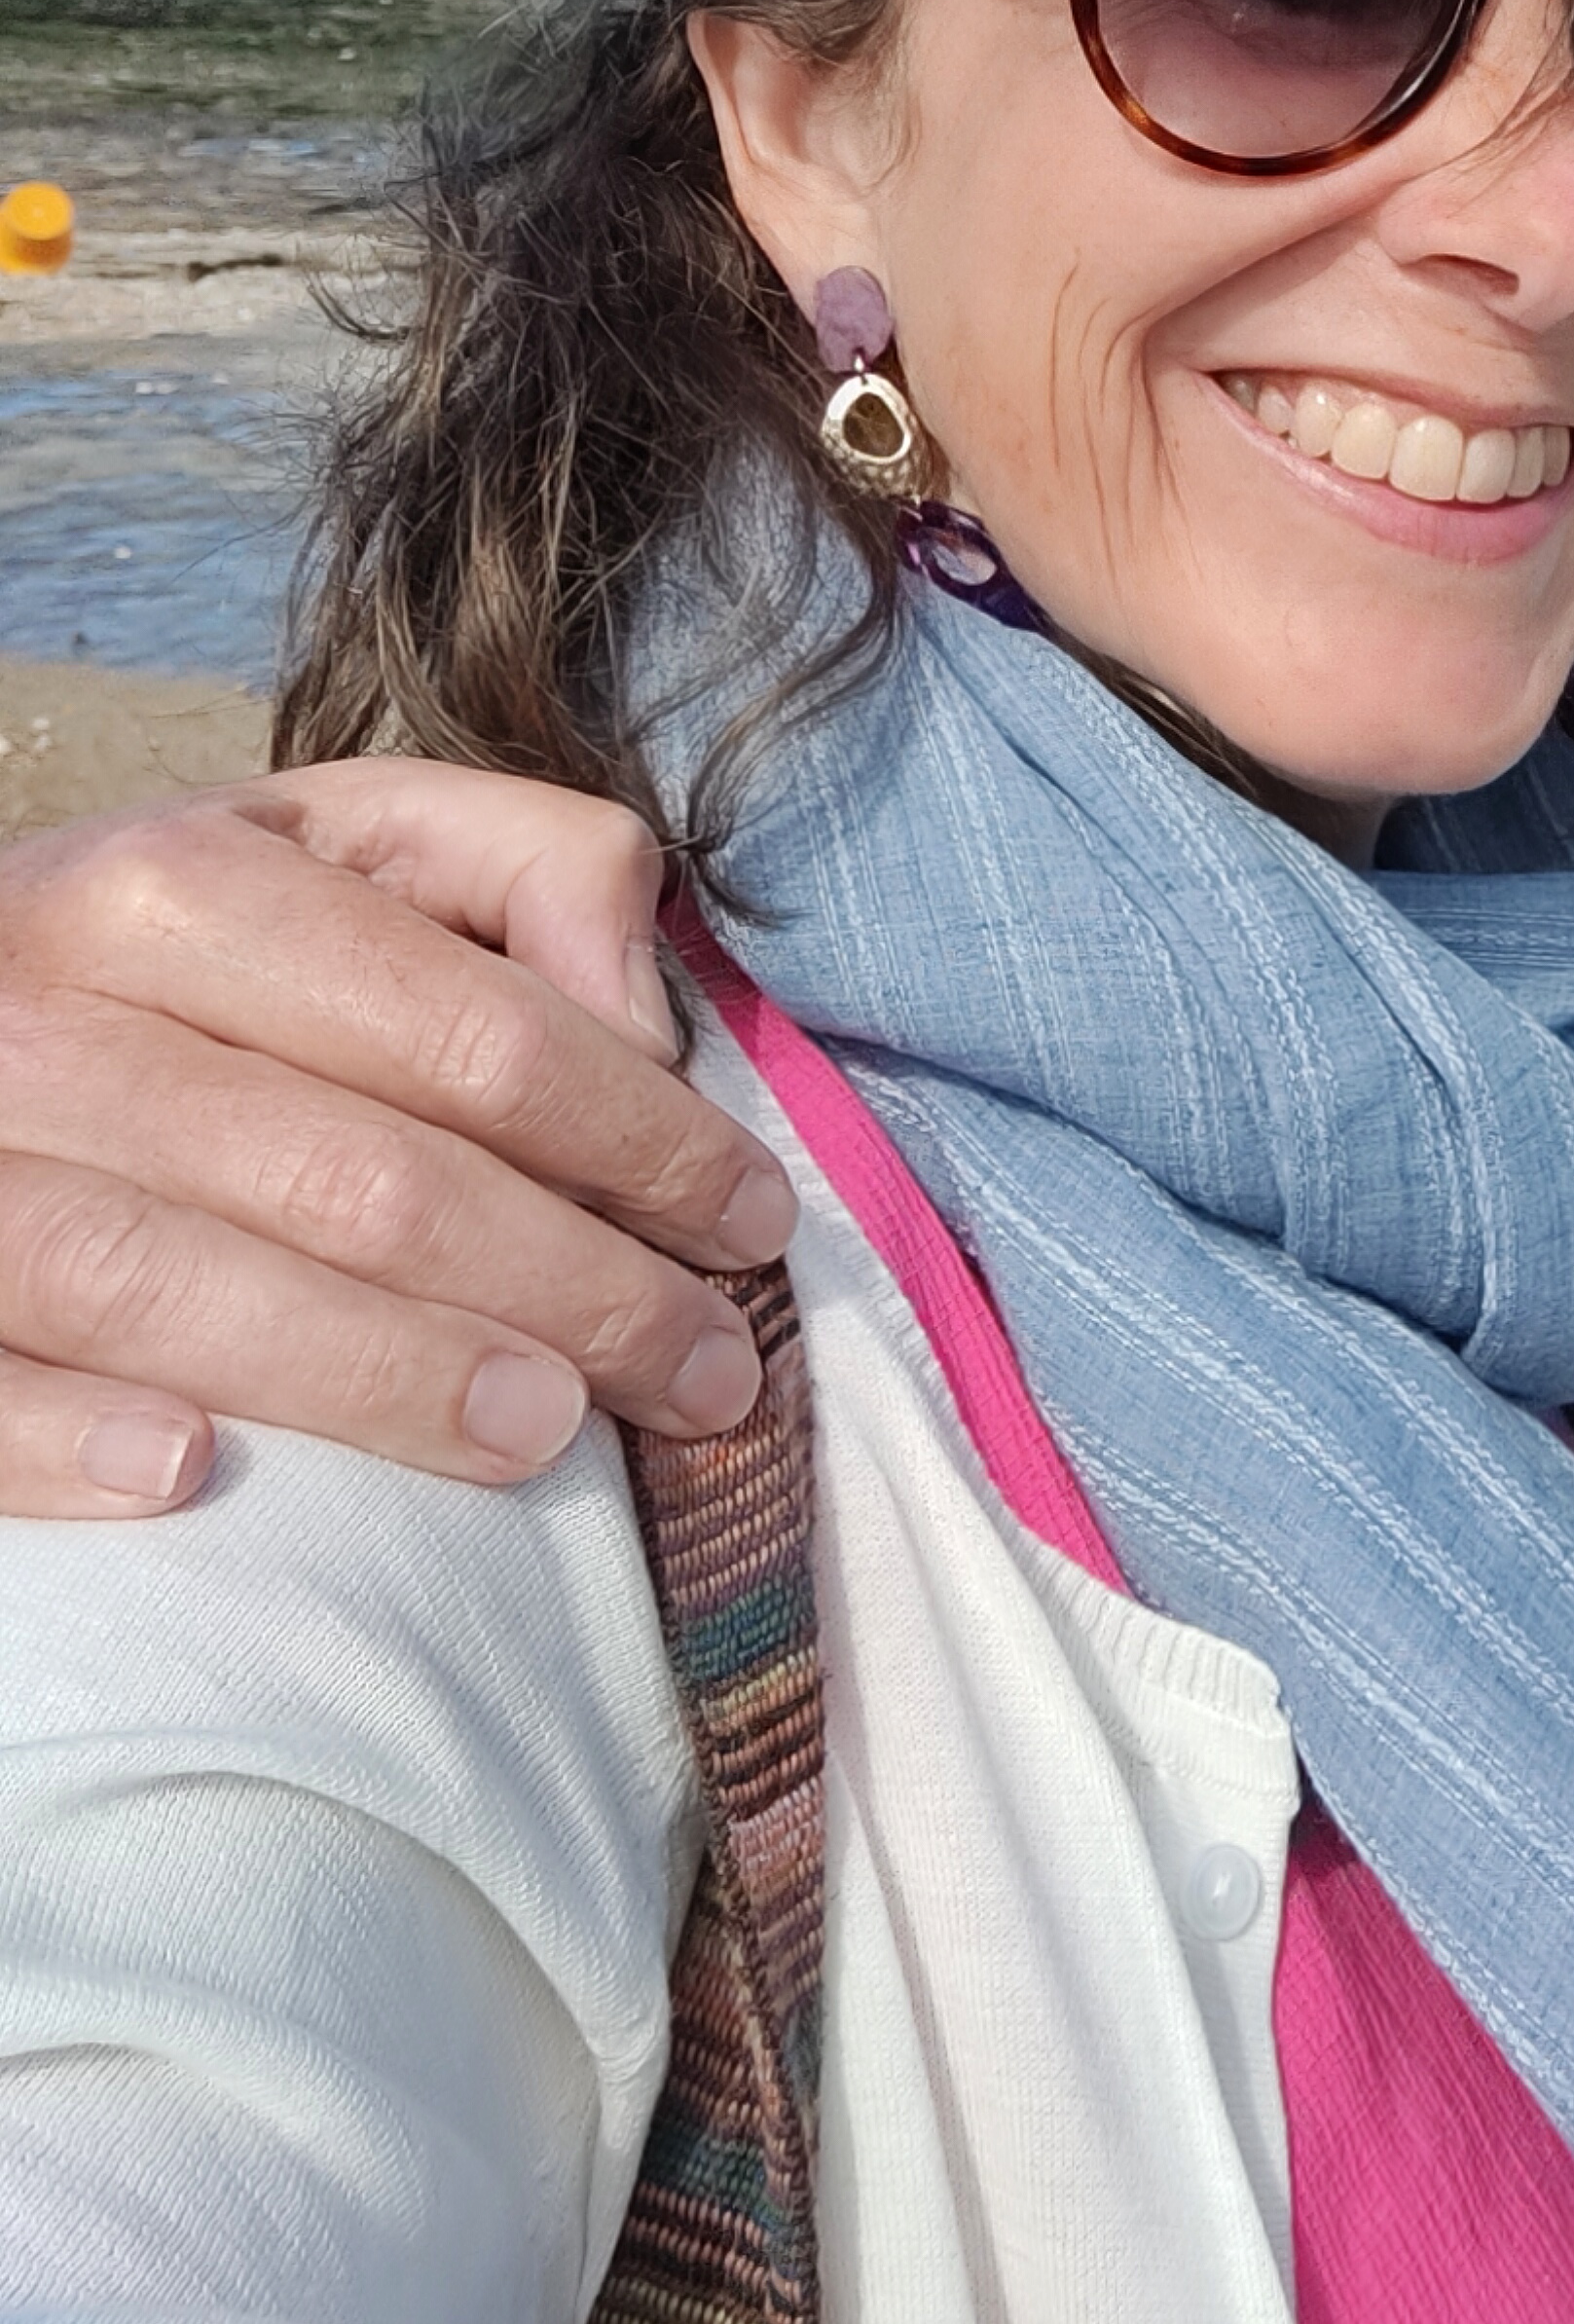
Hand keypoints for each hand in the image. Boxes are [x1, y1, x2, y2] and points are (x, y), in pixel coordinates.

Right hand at [0, 761, 793, 1518]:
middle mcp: (50, 1016)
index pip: (473, 1033)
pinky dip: (70, 1439)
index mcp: (183, 886)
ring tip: (551, 1438)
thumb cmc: (180, 948)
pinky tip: (192, 1481)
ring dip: (382, 1377)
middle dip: (570, 1287)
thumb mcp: (342, 843)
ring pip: (177, 1287)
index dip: (642, 1138)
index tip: (754, 1221)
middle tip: (708, 1375)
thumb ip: (523, 870)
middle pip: (360, 1178)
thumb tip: (643, 1011)